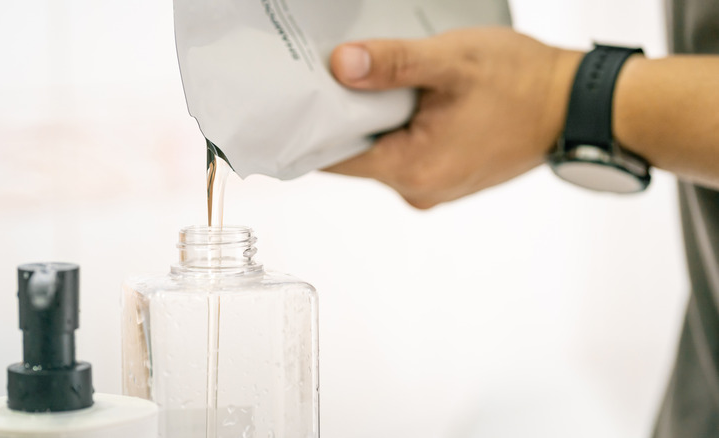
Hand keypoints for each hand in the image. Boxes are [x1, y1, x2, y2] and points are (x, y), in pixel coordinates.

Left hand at [326, 28, 581, 208]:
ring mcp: (433, 187)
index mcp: (414, 169)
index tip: (303, 94)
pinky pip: (407, 152)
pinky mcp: (445, 176)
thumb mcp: (452, 61)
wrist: (574, 105)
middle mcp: (419, 189)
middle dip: (348, 115)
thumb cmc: (523, 84)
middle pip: (357, 154)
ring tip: (392, 83)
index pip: (336, 157)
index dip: (315, 123)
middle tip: (348, 73)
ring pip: (382, 151)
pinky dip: (402, 127)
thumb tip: (341, 65)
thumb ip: (392, 63)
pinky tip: (415, 99)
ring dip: (379, 119)